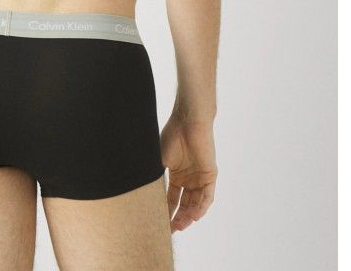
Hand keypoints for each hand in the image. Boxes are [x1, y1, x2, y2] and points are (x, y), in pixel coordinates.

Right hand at [160, 113, 216, 232]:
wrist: (188, 122)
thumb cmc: (172, 136)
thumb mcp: (159, 160)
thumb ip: (155, 177)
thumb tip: (140, 193)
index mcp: (176, 174)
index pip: (172, 198)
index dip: (167, 212)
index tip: (161, 225)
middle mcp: (189, 178)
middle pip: (184, 204)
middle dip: (179, 218)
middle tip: (171, 229)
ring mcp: (200, 177)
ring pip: (196, 203)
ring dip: (189, 215)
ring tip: (181, 225)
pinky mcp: (210, 174)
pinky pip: (207, 196)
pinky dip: (201, 207)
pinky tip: (194, 216)